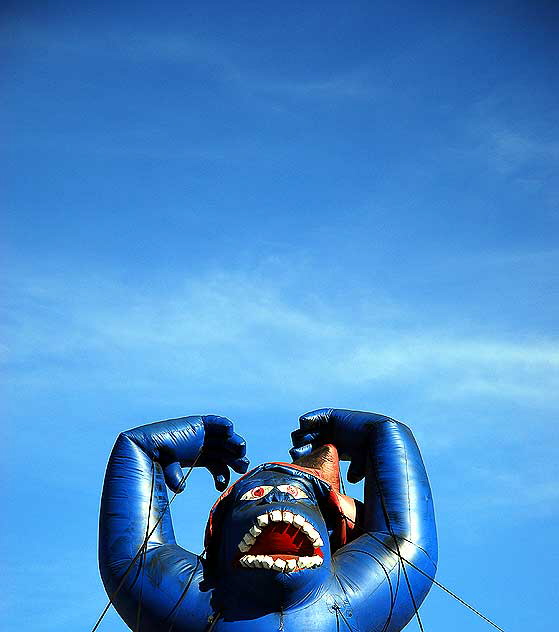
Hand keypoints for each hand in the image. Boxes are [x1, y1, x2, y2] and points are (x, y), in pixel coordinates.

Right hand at [126, 415, 248, 492]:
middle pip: (226, 452)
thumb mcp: (170, 473)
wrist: (143, 446)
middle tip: (242, 467)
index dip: (223, 475)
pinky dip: (223, 424)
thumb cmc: (154, 462)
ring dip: (234, 443)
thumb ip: (175, 478)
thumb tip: (181, 488)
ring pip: (224, 439)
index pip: (219, 466)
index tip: (221, 485)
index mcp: (200, 458)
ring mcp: (201, 434)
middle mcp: (203, 446)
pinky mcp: (198, 423)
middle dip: (236, 460)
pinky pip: (214, 421)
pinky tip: (229, 429)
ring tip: (240, 449)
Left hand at [290, 408, 393, 482]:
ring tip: (304, 442)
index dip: (307, 458)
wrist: (381, 436)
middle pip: (308, 442)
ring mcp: (331, 426)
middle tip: (299, 454)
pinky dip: (308, 421)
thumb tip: (351, 479)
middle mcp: (332, 436)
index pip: (315, 453)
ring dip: (303, 436)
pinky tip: (307, 427)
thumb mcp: (360, 466)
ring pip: (307, 430)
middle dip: (302, 448)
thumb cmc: (372, 454)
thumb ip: (355, 472)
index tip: (304, 464)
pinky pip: (314, 417)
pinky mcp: (331, 416)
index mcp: (337, 449)